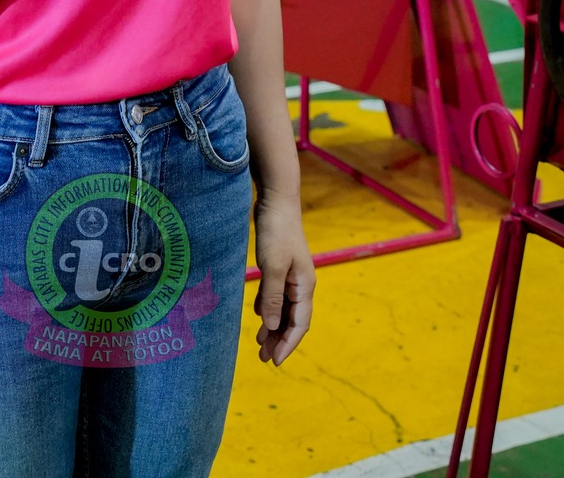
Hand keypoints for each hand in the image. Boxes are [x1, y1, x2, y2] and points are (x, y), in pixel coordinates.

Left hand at [251, 193, 313, 364]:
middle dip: (280, 340)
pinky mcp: (280, 266)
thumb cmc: (276, 231)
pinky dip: (269, 308)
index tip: (275, 362)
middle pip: (293, 320)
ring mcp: (291, 275)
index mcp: (304, 286)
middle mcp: (301, 284)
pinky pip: (276, 295)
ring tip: (259, 344)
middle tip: (263, 359)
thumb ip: (273, 297)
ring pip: (284, 309)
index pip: (299, 324)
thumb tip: (274, 326)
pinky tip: (259, 316)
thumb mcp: (272, 266)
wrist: (277, 200)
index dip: (288, 344)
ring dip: (273, 327)